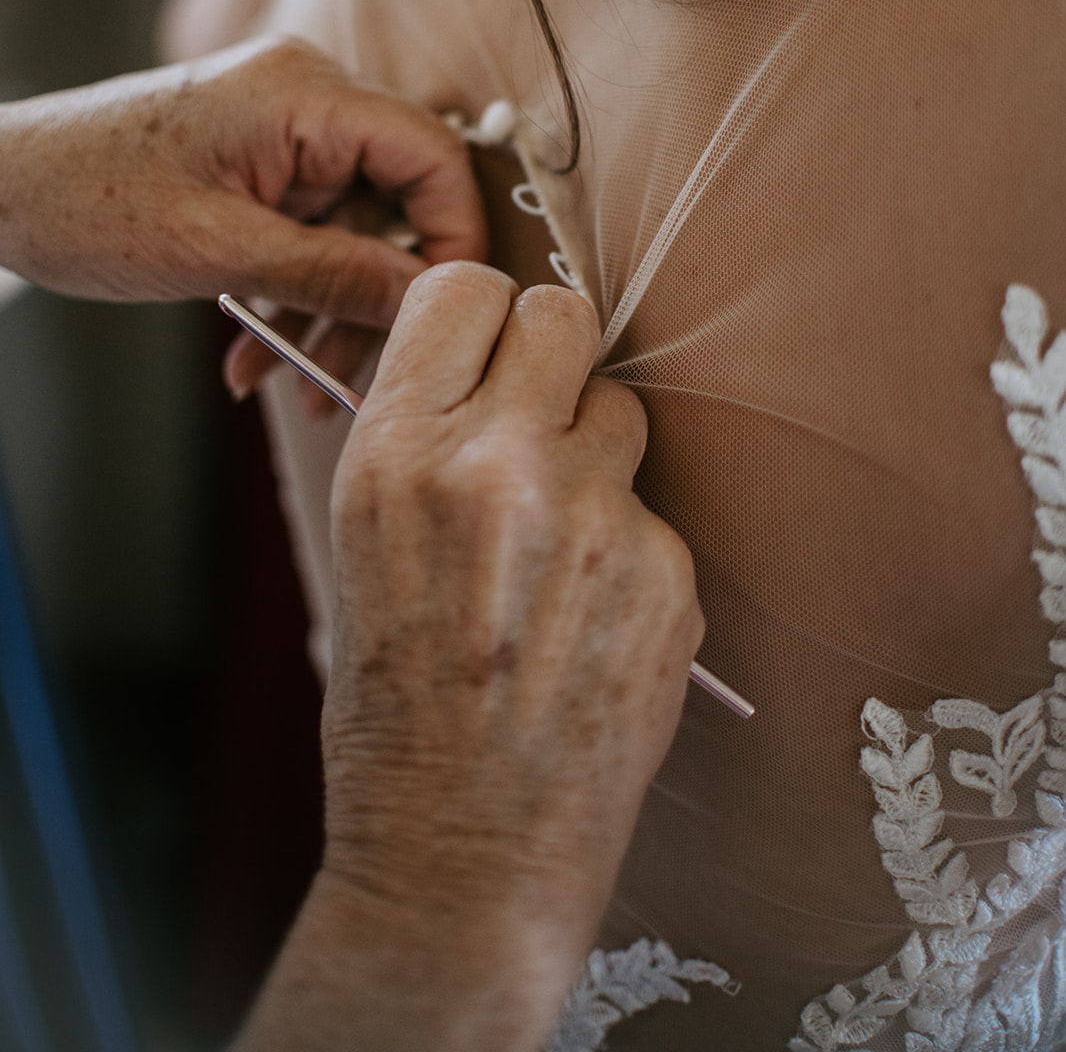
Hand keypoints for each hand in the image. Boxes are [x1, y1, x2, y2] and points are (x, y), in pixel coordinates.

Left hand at [0, 42, 485, 370]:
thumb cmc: (86, 202)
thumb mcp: (221, 253)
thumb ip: (336, 274)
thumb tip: (430, 300)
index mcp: (307, 92)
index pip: (433, 157)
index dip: (452, 240)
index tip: (443, 318)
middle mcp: (309, 98)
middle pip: (396, 203)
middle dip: (375, 298)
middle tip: (347, 376)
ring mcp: (285, 130)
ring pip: (353, 231)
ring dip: (326, 312)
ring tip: (285, 383)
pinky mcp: (263, 162)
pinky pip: (311, 233)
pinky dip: (293, 294)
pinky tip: (255, 355)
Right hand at [237, 263, 703, 1051]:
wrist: (461, 855)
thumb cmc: (392, 709)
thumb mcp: (358, 549)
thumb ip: (416, 439)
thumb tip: (470, 363)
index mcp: (399, 453)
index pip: (464, 288)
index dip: (475, 316)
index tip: (482, 346)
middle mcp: (500, 466)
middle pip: (563, 314)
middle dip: (549, 354)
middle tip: (534, 414)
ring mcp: (596, 518)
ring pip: (621, 410)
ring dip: (593, 453)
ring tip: (557, 543)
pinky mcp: (668, 573)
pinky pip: (654, 510)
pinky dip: (628, 547)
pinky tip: (590, 620)